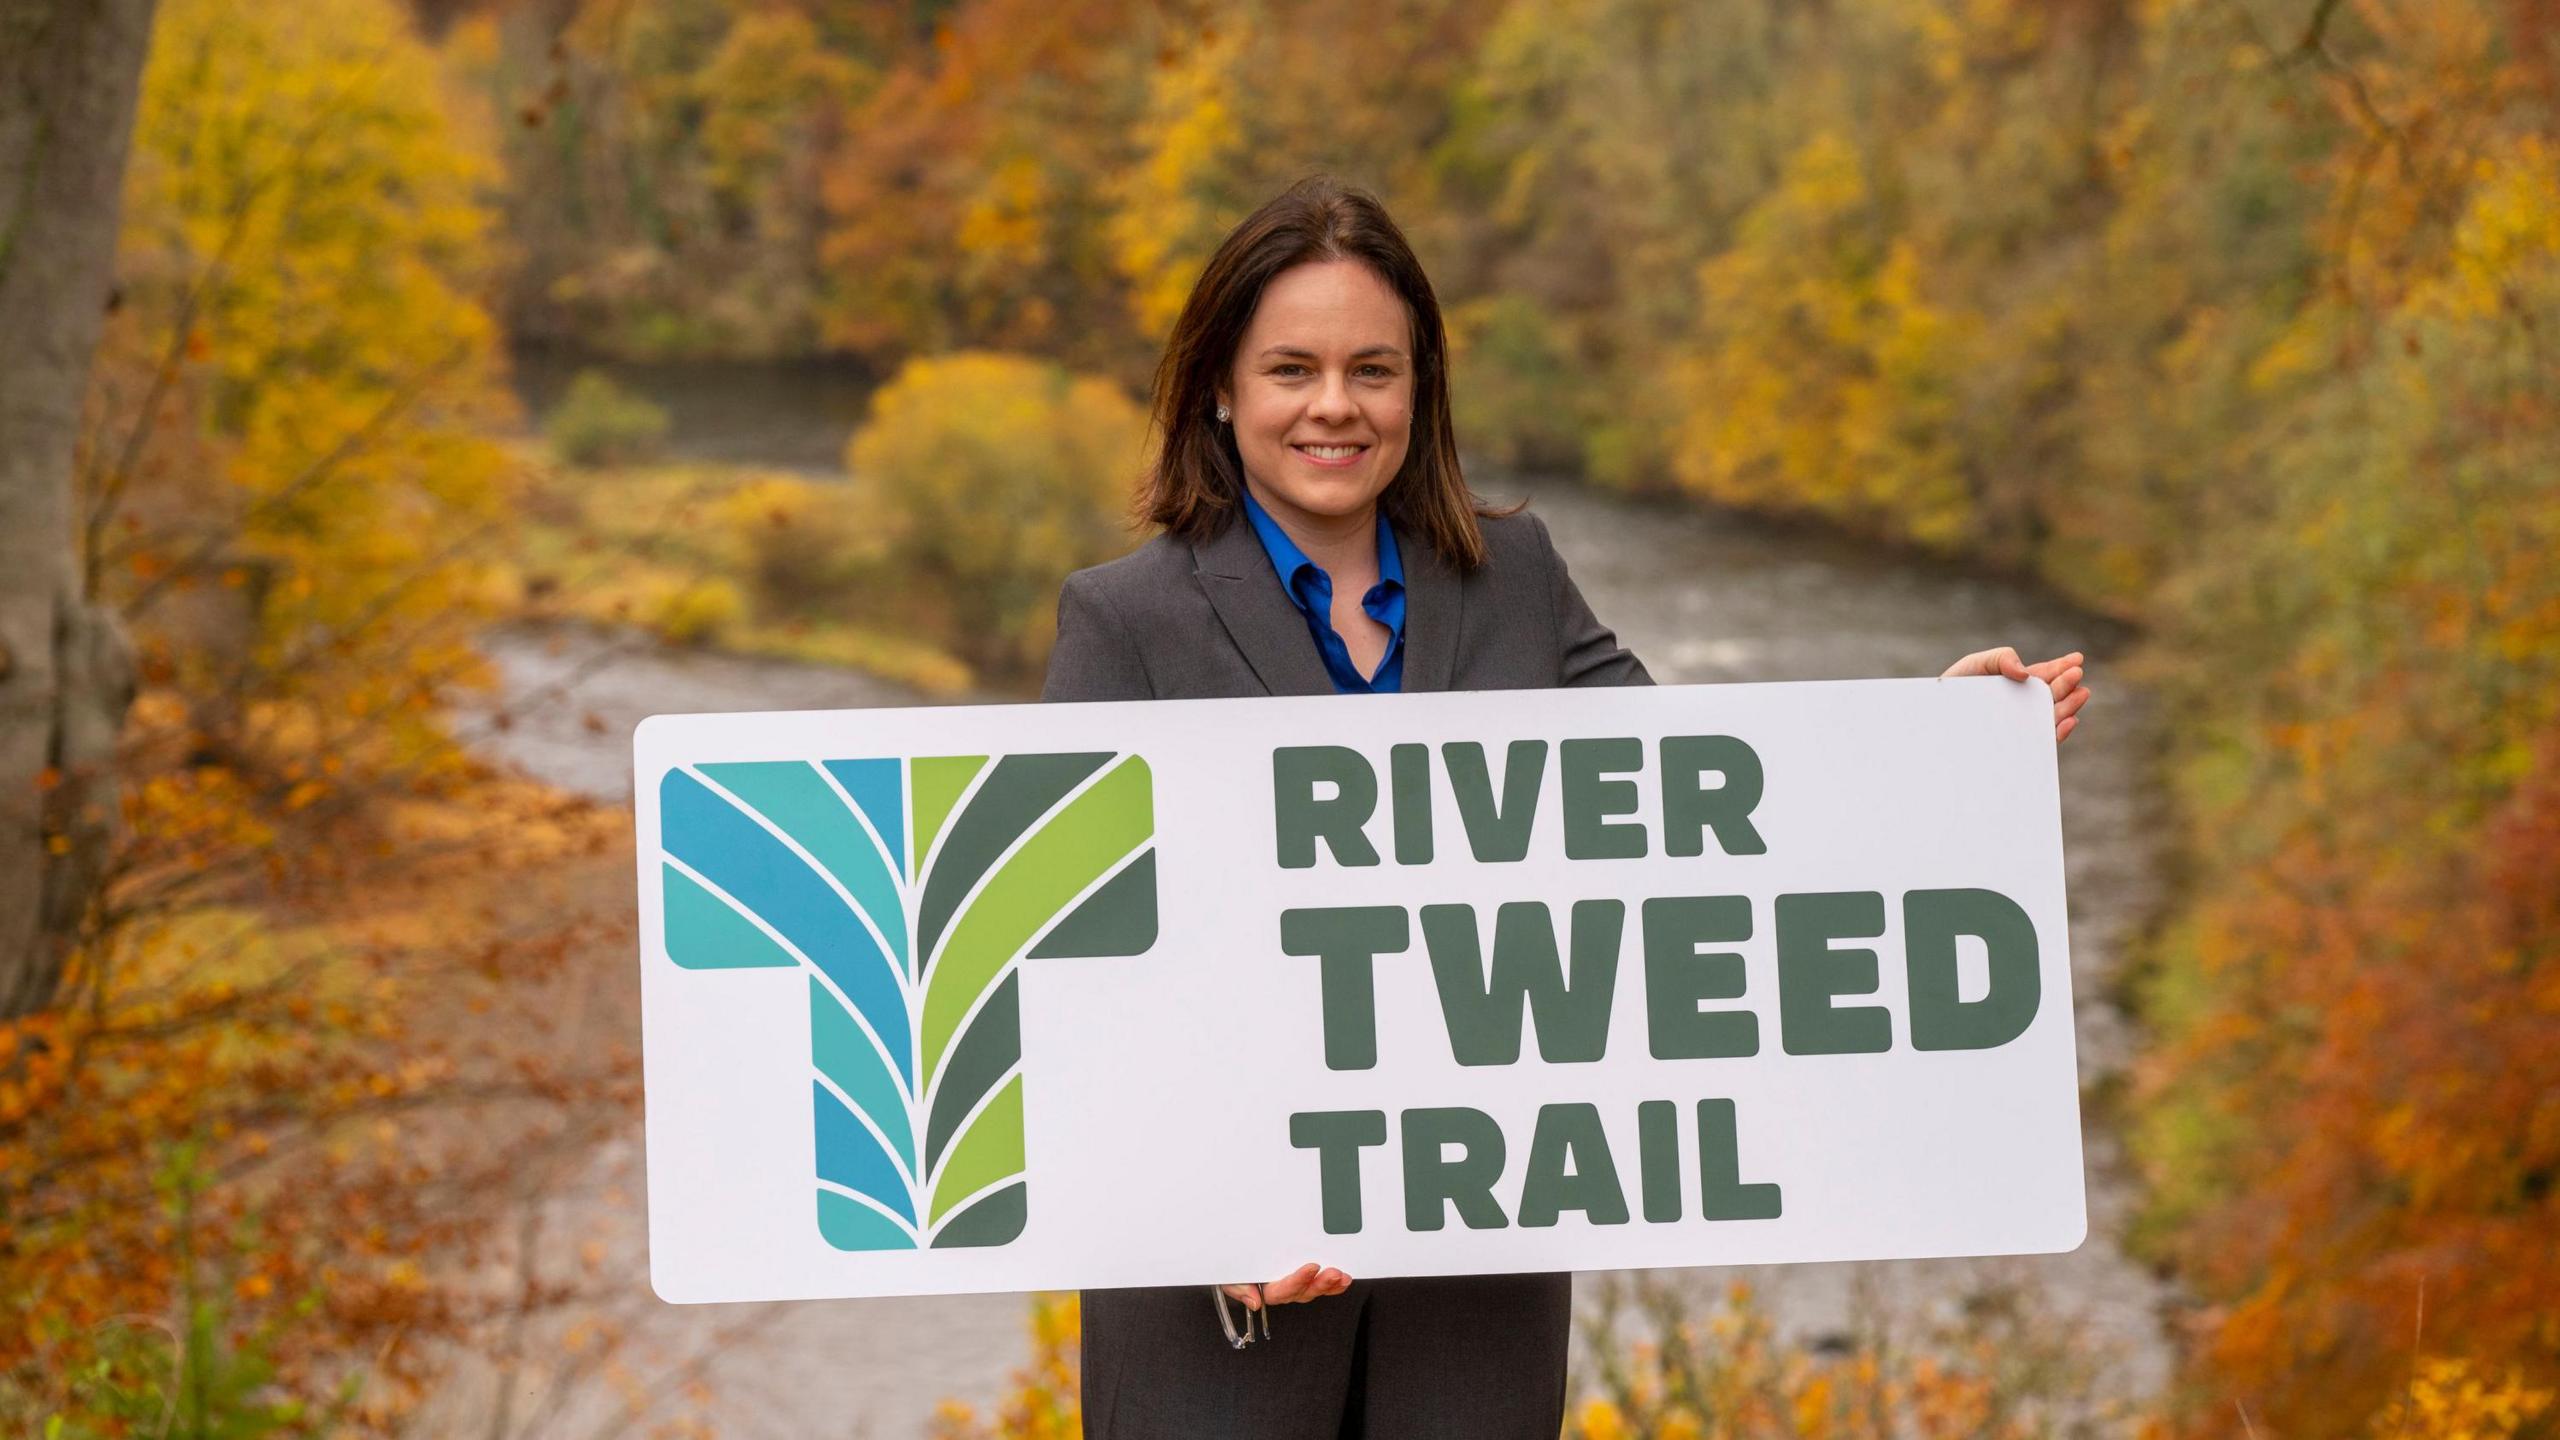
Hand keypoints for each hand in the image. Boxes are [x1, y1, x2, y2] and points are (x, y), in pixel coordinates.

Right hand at [1222, 1262, 1351, 1310]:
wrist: (1230, 1254)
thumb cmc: (1231, 1266)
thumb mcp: (1228, 1276)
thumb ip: (1239, 1287)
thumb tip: (1255, 1302)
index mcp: (1263, 1290)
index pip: (1281, 1291)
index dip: (1297, 1281)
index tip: (1311, 1267)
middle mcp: (1281, 1290)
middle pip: (1302, 1293)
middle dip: (1319, 1284)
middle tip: (1334, 1273)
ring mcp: (1294, 1284)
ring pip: (1313, 1290)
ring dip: (1329, 1285)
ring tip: (1342, 1277)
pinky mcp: (1304, 1277)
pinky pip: (1318, 1284)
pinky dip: (1332, 1284)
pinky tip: (1343, 1280)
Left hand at [1939, 646, 2091, 743]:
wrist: (1936, 715)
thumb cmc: (1956, 687)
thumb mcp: (1978, 664)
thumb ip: (2002, 658)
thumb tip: (2026, 673)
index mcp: (2018, 684)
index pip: (2046, 675)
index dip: (2063, 667)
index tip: (2077, 659)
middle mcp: (2024, 705)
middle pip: (2053, 695)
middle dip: (2068, 684)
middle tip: (2077, 674)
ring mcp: (2021, 724)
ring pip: (2051, 717)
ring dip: (2069, 706)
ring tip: (2080, 694)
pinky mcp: (2016, 744)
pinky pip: (2041, 740)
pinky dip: (2058, 731)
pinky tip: (2067, 720)